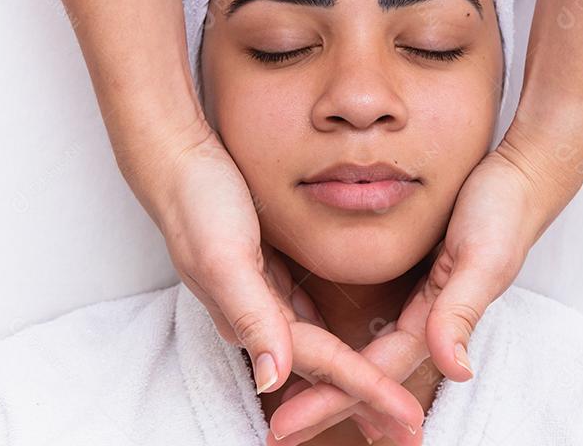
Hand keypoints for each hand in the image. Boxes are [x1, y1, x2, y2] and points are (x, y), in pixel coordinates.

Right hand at [139, 126, 422, 434]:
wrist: (173, 162)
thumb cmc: (197, 203)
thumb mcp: (224, 257)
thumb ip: (250, 315)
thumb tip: (273, 380)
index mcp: (252, 317)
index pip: (322, 363)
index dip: (367, 391)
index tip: (408, 417)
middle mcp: (257, 317)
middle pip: (323, 369)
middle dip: (366, 401)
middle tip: (409, 429)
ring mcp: (261, 298)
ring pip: (317, 350)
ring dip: (352, 379)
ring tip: (387, 405)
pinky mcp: (267, 275)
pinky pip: (305, 320)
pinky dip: (330, 343)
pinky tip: (347, 349)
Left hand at [268, 122, 582, 443]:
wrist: (522, 176)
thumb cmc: (503, 211)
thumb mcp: (482, 257)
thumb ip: (463, 310)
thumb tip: (455, 369)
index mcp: (440, 320)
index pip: (378, 370)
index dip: (333, 397)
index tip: (286, 421)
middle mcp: (429, 318)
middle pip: (369, 370)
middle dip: (324, 402)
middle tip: (274, 430)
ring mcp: (423, 299)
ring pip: (369, 351)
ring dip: (334, 380)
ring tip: (290, 404)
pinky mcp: (416, 277)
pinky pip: (374, 321)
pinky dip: (347, 341)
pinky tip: (324, 344)